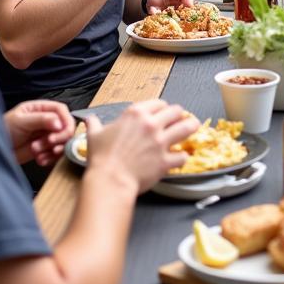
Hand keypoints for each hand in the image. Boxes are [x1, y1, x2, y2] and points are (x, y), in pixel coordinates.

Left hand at [4, 100, 73, 166]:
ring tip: (38, 152)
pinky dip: (50, 158)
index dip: (65, 120)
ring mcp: (45, 136)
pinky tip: (40, 159)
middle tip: (50, 142)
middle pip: (65, 126)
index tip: (62, 130)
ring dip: (52, 149)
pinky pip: (55, 154)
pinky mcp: (44, 149)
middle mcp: (45, 121)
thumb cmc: (2, 130)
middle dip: (59, 136)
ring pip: (62, 141)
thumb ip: (41, 119)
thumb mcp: (21, 121)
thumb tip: (59, 122)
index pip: (61, 110)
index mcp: (40, 108)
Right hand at [85, 100, 200, 193]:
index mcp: (136, 114)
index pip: (159, 103)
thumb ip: (94, 124)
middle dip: (180, 115)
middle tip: (180, 120)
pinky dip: (183, 157)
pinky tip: (181, 158)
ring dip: (191, 127)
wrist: (109, 180)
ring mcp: (160, 142)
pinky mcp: (165, 160)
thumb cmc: (101, 158)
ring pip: (187, 128)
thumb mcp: (94, 135)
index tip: (164, 113)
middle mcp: (151, 124)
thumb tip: (88, 119)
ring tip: (194, 127)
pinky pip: (183, 156)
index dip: (163, 108)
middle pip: (176, 111)